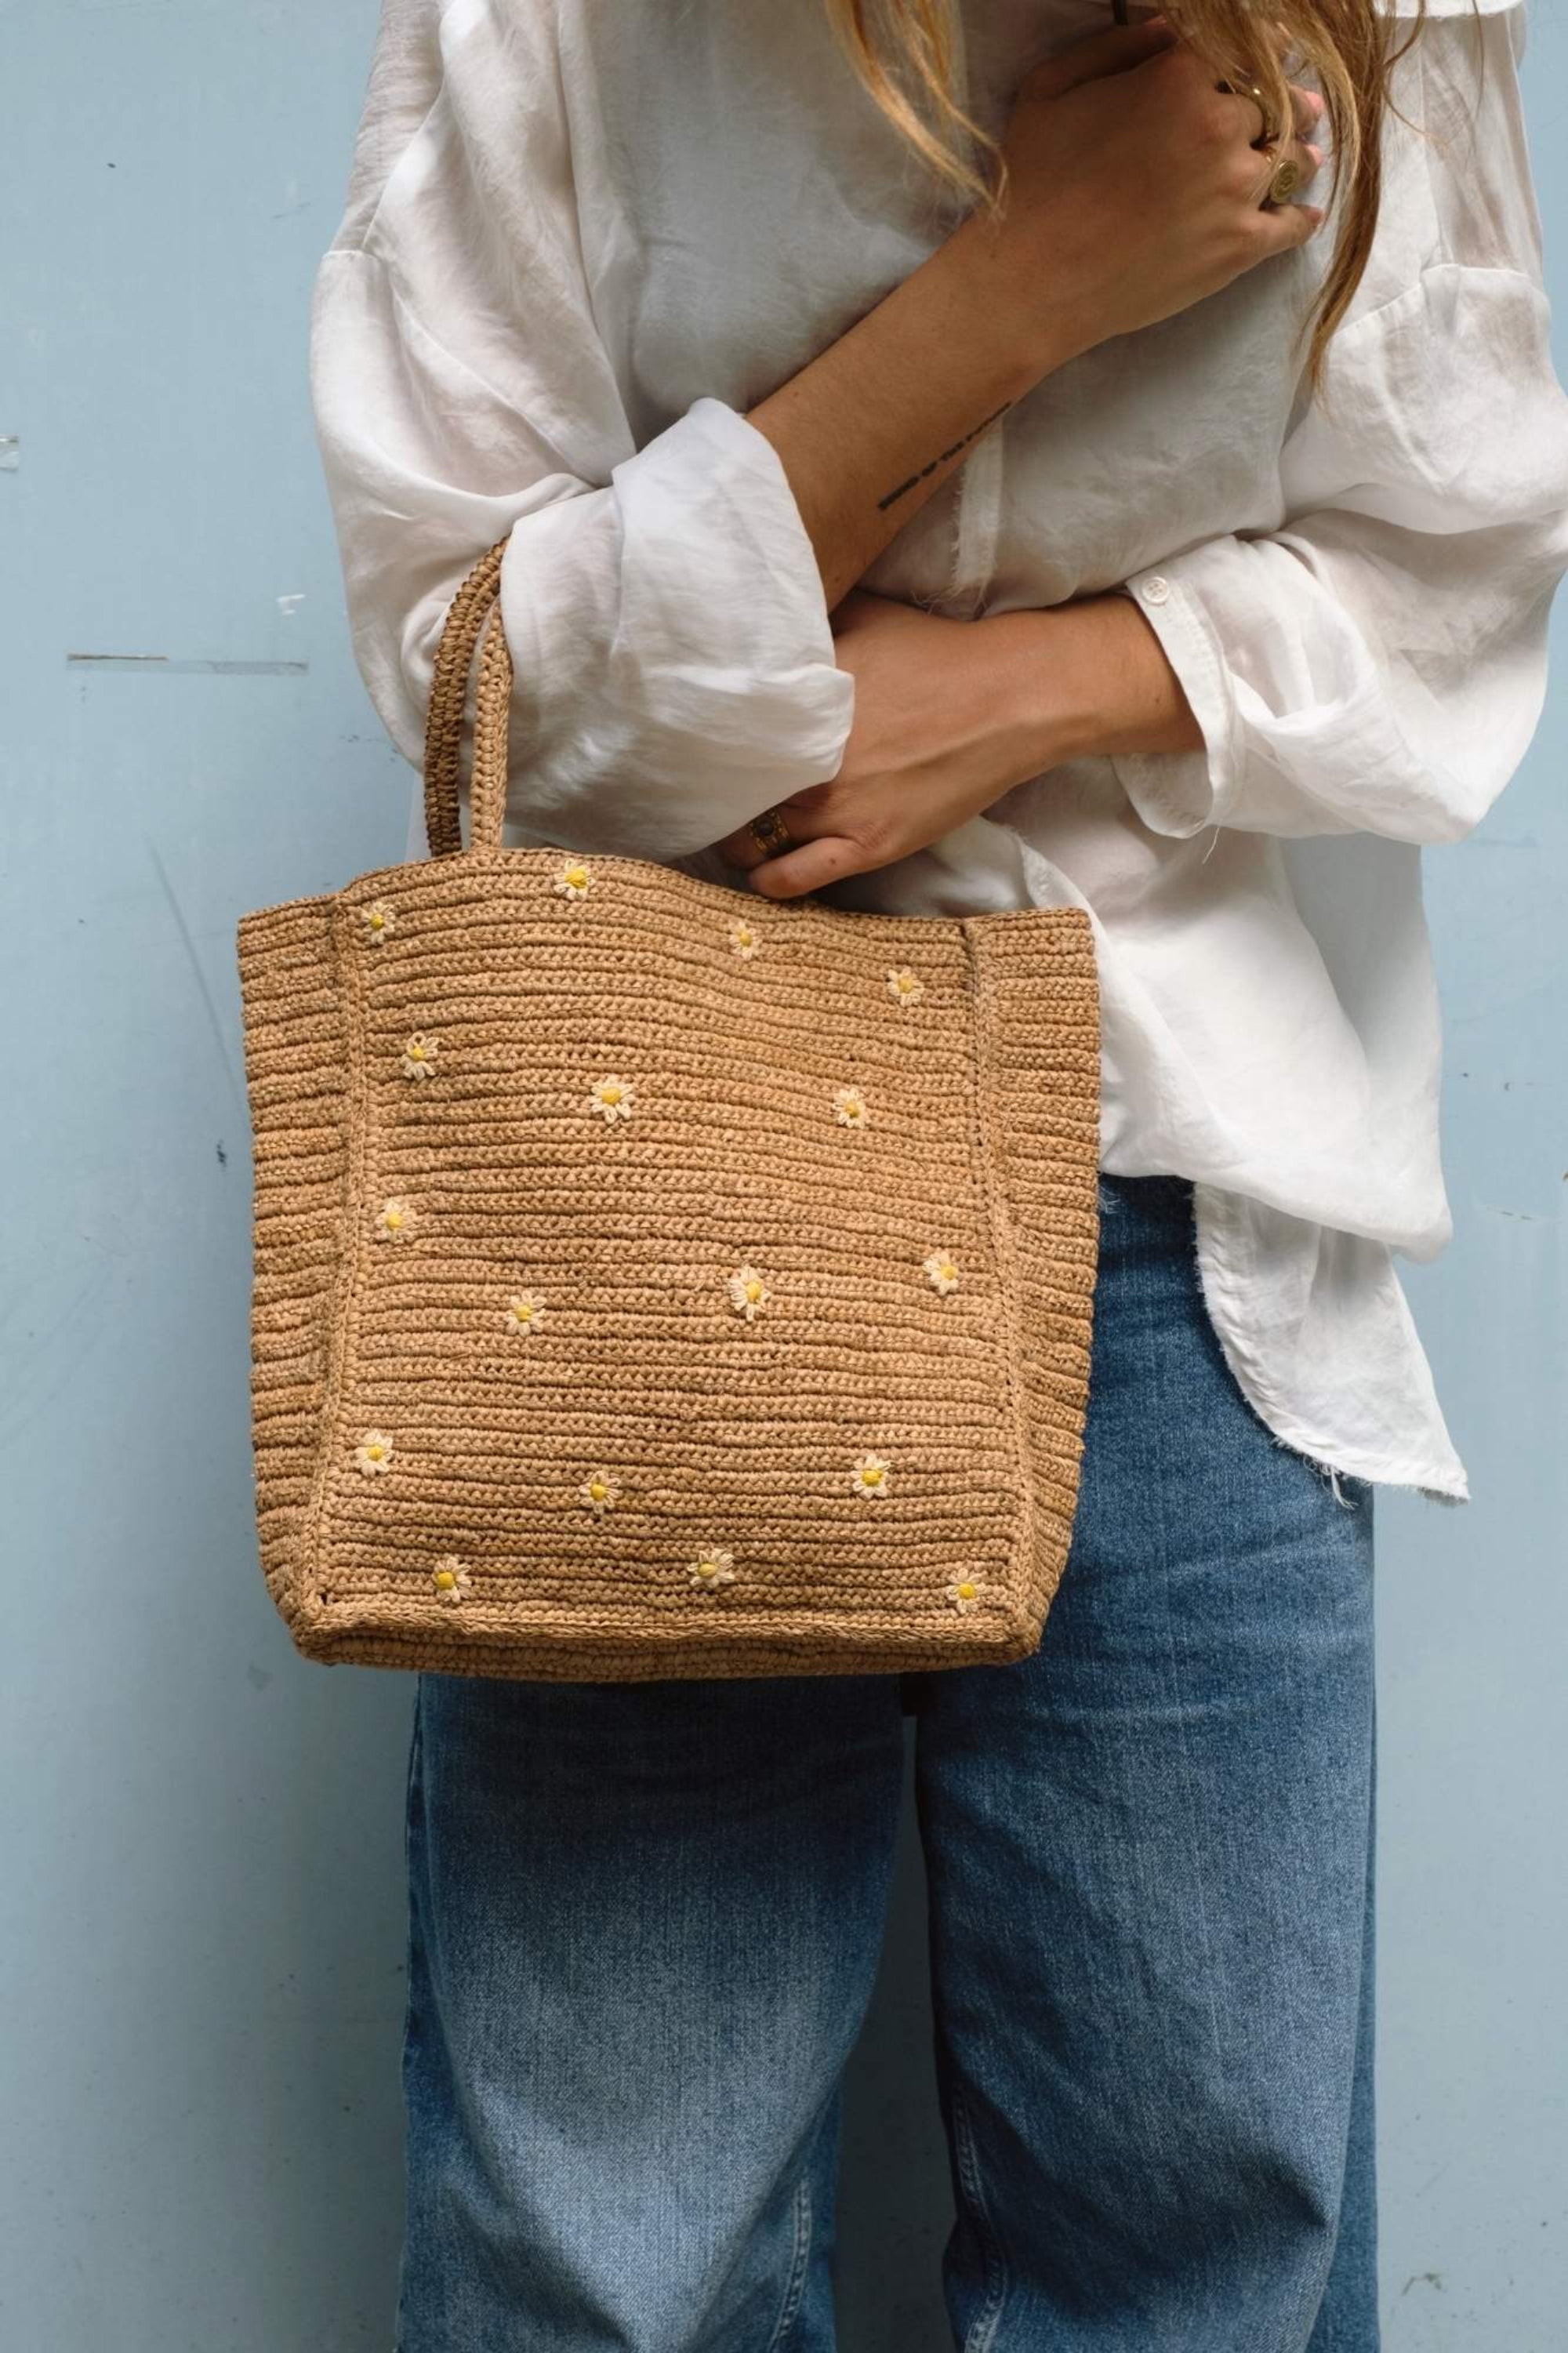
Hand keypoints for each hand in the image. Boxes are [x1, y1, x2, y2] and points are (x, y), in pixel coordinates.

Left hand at [716, 589, 1201, 898]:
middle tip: (708, 796)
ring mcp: (835, 808)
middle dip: (711, 796)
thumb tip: (765, 604)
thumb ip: (808, 621)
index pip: (715, 733)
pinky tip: (763, 869)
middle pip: (724, 793)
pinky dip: (768, 880)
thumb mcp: (861, 613)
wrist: (1011, 699)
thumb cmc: (937, 651)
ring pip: (748, 843)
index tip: (692, 749)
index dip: (697, 747)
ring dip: (734, 841)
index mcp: (797, 699)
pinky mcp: (867, 846)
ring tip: (735, 833)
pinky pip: (793, 880)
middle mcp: (806, 758)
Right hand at [958, 20, 1327, 369]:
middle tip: (1292, 109)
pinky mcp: (1239, 249)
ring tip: (1302, 158)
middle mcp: (1220, 126)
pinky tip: (1303, 216)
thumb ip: (1117, 47)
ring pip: (1293, 159)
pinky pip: (1292, 226)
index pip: (1248, 46)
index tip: (1268, 57)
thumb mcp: (1053, 88)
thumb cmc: (1031, 183)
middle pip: (1277, 102)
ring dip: (1298, 155)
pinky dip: (1301, 219)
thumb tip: (1170, 31)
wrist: (1031, 283)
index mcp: (1178, 77)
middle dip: (1284, 104)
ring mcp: (1235, 190)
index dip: (1262, 50)